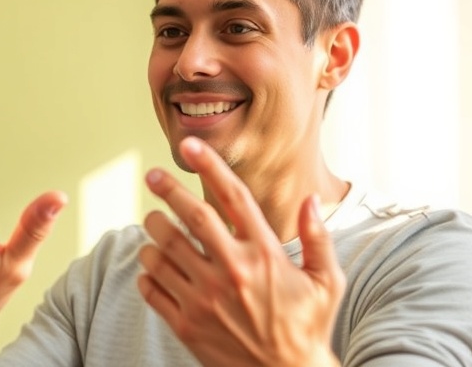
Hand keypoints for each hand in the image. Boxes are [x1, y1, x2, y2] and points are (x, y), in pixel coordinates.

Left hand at [137, 136, 343, 366]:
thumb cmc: (307, 327)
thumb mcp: (326, 282)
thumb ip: (318, 238)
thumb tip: (310, 198)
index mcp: (265, 255)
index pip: (233, 198)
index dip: (209, 165)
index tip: (189, 145)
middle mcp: (232, 272)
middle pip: (190, 217)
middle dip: (167, 190)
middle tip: (152, 176)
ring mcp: (205, 300)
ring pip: (162, 251)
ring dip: (152, 231)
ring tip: (153, 224)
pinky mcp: (186, 325)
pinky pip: (152, 288)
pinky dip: (146, 272)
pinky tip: (152, 265)